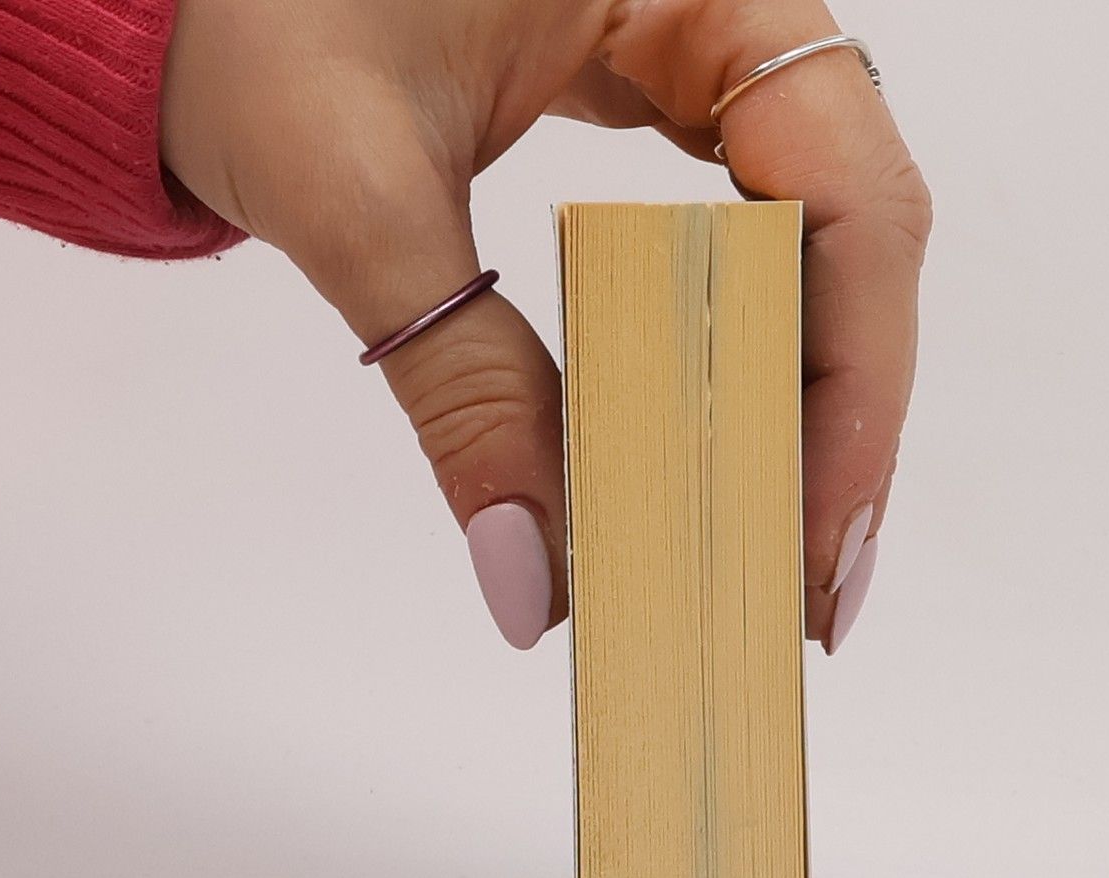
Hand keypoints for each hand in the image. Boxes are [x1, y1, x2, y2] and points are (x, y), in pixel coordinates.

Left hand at [160, 0, 930, 650]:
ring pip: (812, 250)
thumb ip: (459, 384)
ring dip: (800, 408)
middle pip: (852, 236)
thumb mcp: (353, 193)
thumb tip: (534, 575)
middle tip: (813, 588)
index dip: (859, 375)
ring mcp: (700, 54)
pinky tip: (727, 463)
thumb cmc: (249, 16)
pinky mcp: (662, 104)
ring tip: (779, 557)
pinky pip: (743, 246)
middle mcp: (723, 4)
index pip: (847, 185)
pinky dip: (739, 363)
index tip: (822, 531)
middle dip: (840, 422)